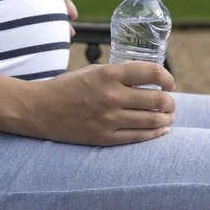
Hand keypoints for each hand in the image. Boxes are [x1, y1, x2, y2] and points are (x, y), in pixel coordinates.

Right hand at [26, 61, 175, 145]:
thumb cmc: (67, 87)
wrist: (38, 109)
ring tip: (169, 116)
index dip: (167, 78)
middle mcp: (112, 96)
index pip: (152, 73)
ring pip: (152, 119)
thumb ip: (119, 74)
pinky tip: (162, 130)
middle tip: (170, 102)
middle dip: (170, 101)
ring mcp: (109, 119)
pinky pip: (138, 137)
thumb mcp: (93, 71)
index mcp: (109, 74)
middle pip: (158, 99)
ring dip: (167, 118)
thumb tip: (148, 79)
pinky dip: (155, 133)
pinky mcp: (104, 137)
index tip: (169, 83)